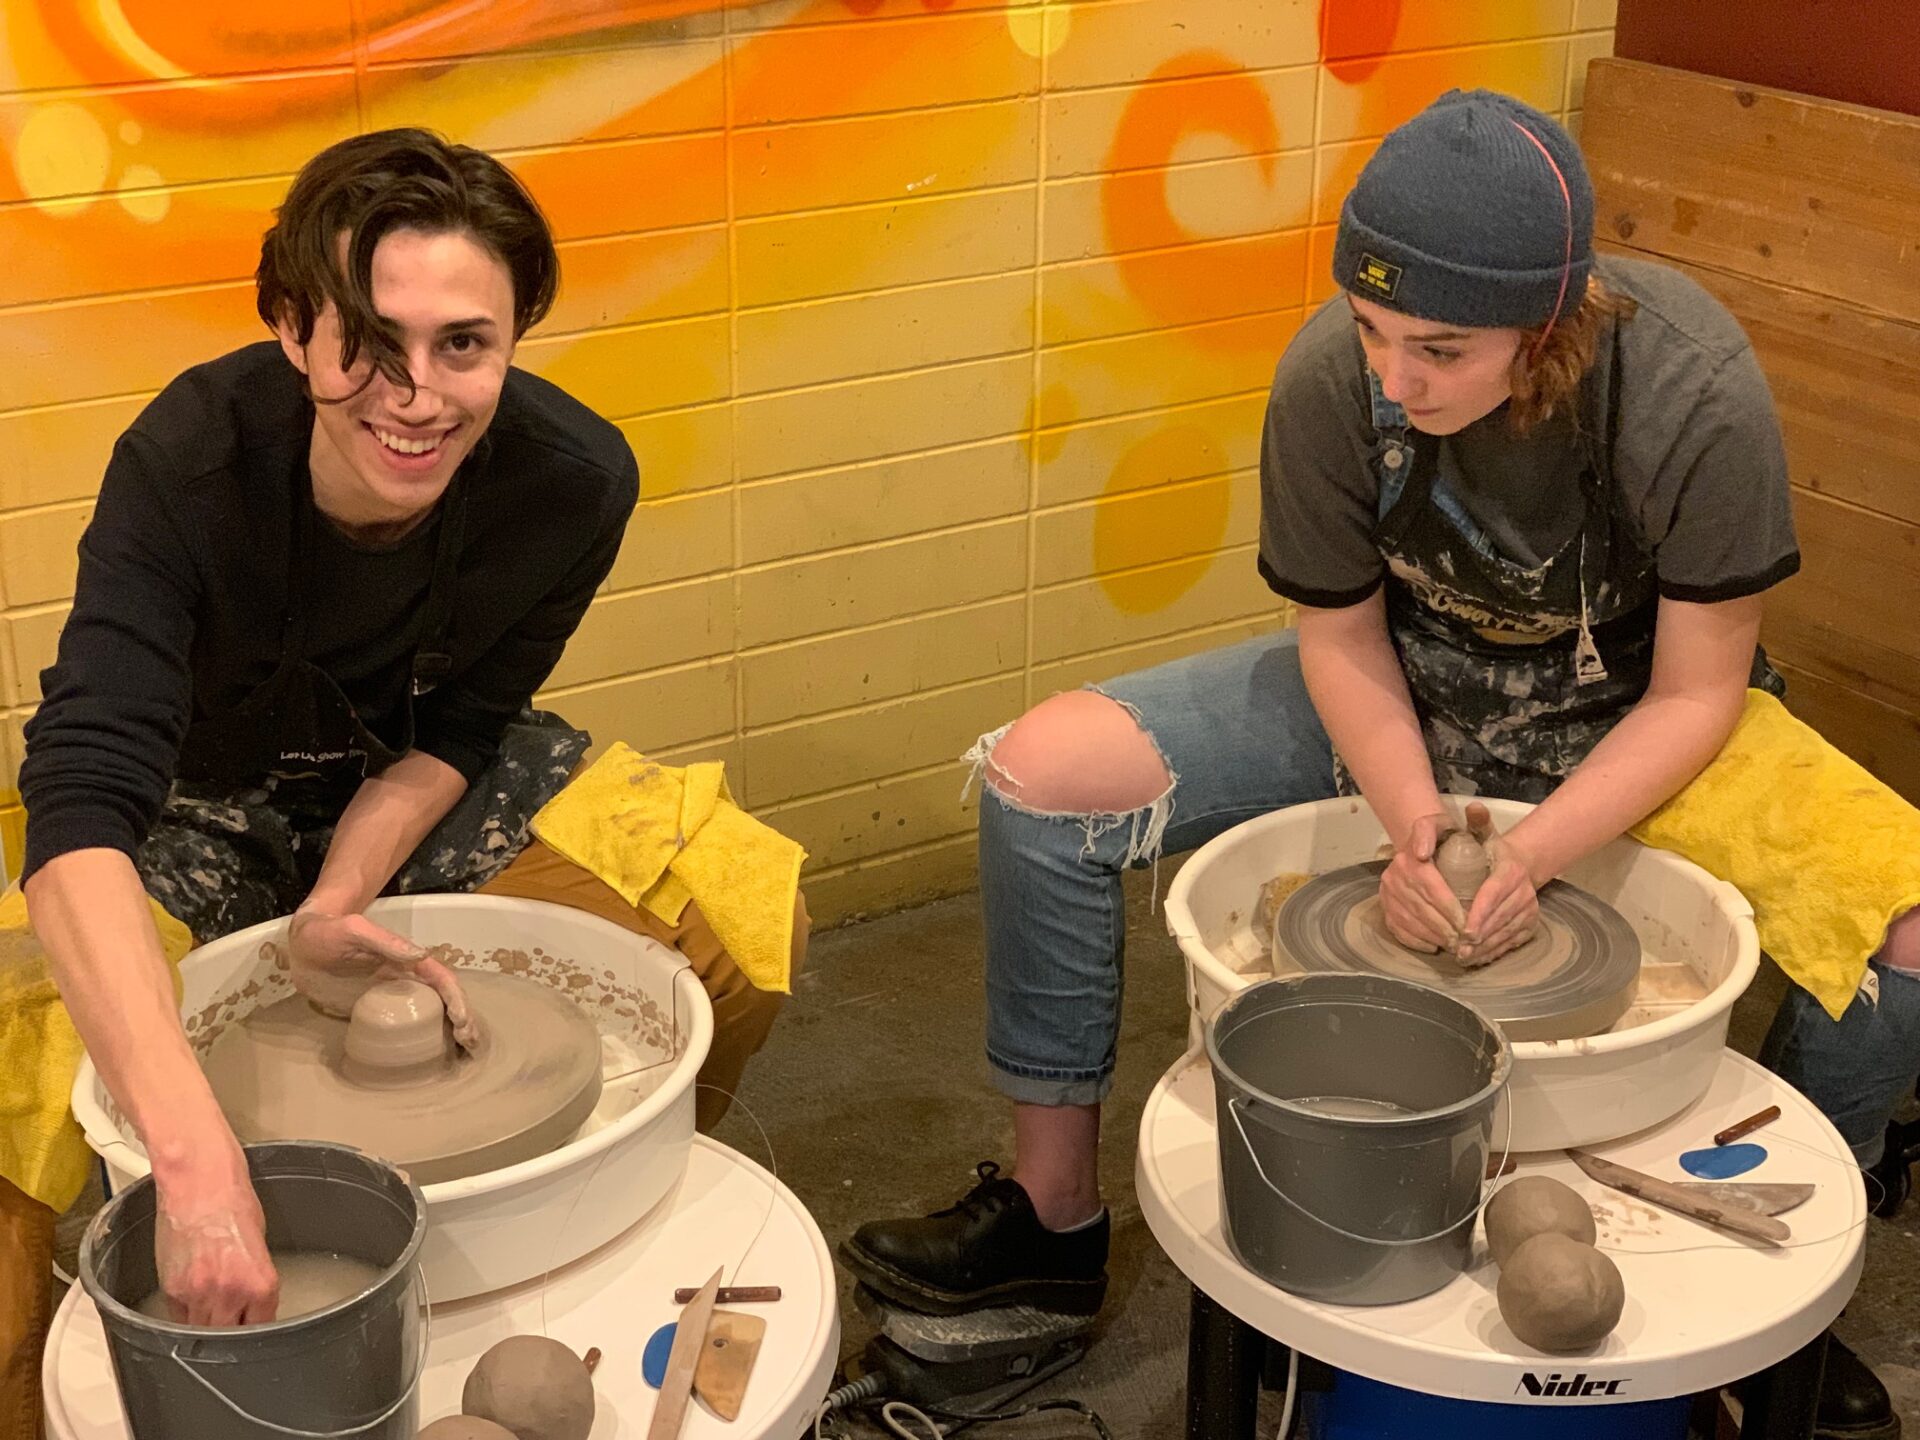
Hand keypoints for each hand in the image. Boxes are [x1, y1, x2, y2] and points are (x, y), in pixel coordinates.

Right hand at [152, 1141, 277, 1325]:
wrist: (199, 1182)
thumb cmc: (234, 1202)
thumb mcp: (259, 1244)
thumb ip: (255, 1280)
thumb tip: (251, 1303)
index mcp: (259, 1283)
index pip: (262, 1328)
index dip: (259, 1331)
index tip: (256, 1332)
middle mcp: (229, 1293)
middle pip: (230, 1339)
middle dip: (233, 1334)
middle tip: (233, 1327)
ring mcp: (197, 1294)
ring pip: (202, 1334)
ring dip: (208, 1330)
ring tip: (213, 1317)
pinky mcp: (171, 1290)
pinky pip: (179, 1318)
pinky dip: (186, 1316)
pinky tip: (193, 1304)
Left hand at [286, 908, 479, 1051]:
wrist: (302, 943)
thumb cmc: (326, 931)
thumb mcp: (352, 930)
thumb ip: (384, 941)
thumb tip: (421, 955)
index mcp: (406, 960)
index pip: (441, 980)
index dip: (456, 1000)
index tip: (461, 1023)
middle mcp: (405, 979)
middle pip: (443, 1000)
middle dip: (463, 1020)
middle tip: (470, 1045)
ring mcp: (391, 997)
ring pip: (430, 1014)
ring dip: (450, 1031)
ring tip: (463, 1053)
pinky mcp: (374, 1011)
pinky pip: (405, 1026)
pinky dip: (423, 1041)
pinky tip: (429, 1056)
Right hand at [1378, 812, 1467, 952]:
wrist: (1421, 845)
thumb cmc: (1441, 837)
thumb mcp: (1441, 824)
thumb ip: (1434, 830)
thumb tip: (1421, 852)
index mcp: (1408, 859)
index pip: (1431, 888)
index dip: (1450, 908)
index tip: (1468, 922)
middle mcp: (1392, 877)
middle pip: (1421, 908)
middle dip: (1445, 927)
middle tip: (1465, 940)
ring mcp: (1386, 894)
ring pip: (1410, 922)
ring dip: (1433, 936)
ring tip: (1454, 945)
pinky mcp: (1385, 908)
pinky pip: (1398, 930)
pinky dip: (1416, 941)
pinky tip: (1434, 946)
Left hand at [1456, 801, 1541, 964]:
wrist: (1517, 864)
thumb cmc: (1490, 850)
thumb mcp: (1482, 832)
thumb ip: (1476, 822)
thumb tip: (1473, 807)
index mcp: (1511, 871)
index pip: (1494, 895)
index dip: (1480, 913)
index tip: (1464, 929)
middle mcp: (1525, 892)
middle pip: (1500, 918)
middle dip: (1480, 935)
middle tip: (1460, 948)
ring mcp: (1529, 909)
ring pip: (1506, 932)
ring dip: (1486, 947)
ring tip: (1465, 956)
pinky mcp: (1530, 924)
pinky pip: (1513, 941)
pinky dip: (1496, 951)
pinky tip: (1479, 958)